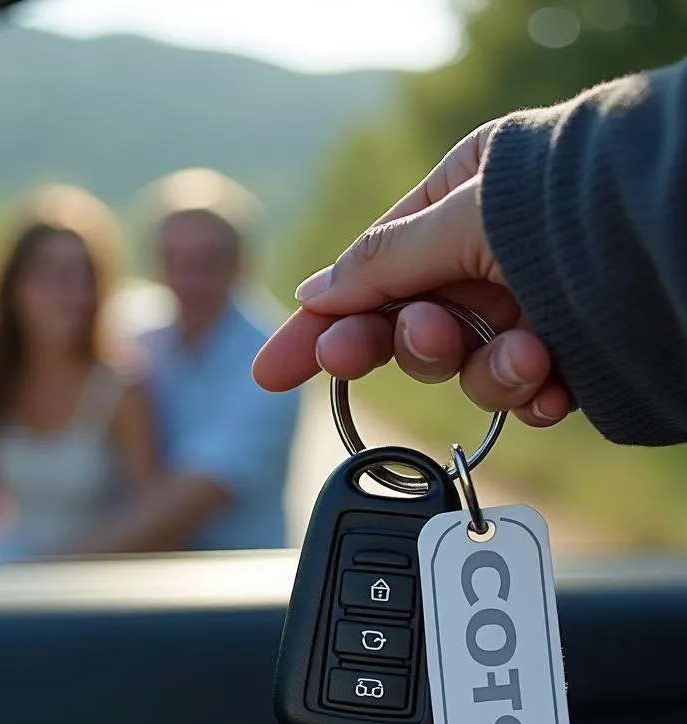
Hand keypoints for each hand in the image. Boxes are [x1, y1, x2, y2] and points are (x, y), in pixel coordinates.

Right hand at [253, 121, 573, 426]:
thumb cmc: (577, 204)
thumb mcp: (462, 220)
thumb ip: (381, 263)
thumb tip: (315, 292)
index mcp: (458, 203)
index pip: (364, 276)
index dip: (316, 328)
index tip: (272, 373)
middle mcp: (489, 256)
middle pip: (407, 329)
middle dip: (408, 346)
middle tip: (400, 345)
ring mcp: (527, 306)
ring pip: (464, 371)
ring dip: (485, 371)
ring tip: (530, 352)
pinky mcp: (567, 351)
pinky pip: (521, 393)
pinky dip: (531, 394)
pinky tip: (554, 381)